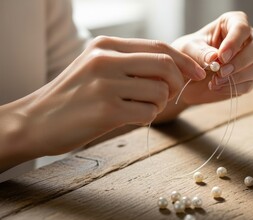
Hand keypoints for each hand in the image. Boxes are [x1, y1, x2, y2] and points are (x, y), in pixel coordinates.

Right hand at [0, 36, 204, 170]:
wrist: (36, 121)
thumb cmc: (73, 96)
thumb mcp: (96, 67)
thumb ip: (131, 62)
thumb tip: (174, 67)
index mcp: (107, 46)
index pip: (160, 47)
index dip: (185, 62)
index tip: (198, 74)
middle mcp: (107, 60)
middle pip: (166, 65)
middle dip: (177, 83)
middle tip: (168, 95)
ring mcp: (105, 84)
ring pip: (160, 91)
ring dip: (159, 104)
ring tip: (140, 108)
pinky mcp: (106, 110)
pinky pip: (148, 113)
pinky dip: (147, 117)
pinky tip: (129, 117)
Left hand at [172, 11, 252, 104]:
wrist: (187, 74)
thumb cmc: (188, 53)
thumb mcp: (188, 49)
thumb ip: (201, 52)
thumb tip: (214, 58)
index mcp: (232, 23)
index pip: (242, 28)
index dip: (234, 42)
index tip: (221, 57)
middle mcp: (247, 39)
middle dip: (241, 61)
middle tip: (221, 72)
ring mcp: (251, 59)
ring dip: (238, 77)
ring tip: (215, 81)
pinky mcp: (249, 77)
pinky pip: (250, 84)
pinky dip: (233, 88)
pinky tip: (217, 87)